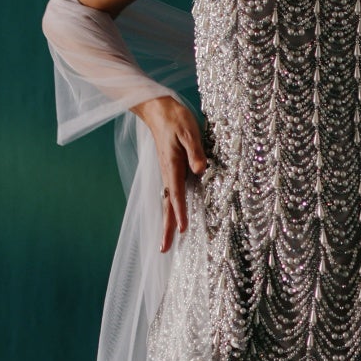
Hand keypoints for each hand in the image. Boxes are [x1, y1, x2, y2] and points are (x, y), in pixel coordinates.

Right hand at [136, 96, 210, 250]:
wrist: (158, 110)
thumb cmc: (176, 119)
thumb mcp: (189, 131)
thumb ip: (195, 151)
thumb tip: (201, 170)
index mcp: (172, 166)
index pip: (176, 194)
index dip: (180, 212)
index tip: (184, 229)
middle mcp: (168, 173)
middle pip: (167, 206)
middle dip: (166, 228)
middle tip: (164, 250)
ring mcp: (167, 173)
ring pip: (166, 203)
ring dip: (166, 223)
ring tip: (166, 243)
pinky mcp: (169, 171)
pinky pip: (169, 196)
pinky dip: (169, 211)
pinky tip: (172, 218)